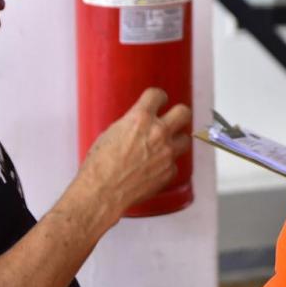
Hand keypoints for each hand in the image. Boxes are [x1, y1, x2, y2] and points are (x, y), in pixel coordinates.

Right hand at [79, 88, 191, 215]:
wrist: (103, 191)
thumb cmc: (100, 165)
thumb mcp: (111, 133)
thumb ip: (130, 125)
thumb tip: (138, 125)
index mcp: (140, 118)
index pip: (157, 95)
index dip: (158, 97)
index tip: (159, 100)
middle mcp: (158, 132)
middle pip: (184, 112)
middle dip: (179, 114)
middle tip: (174, 118)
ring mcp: (166, 153)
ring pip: (185, 139)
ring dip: (176, 141)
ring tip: (165, 146)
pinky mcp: (169, 172)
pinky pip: (174, 164)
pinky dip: (166, 165)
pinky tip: (155, 168)